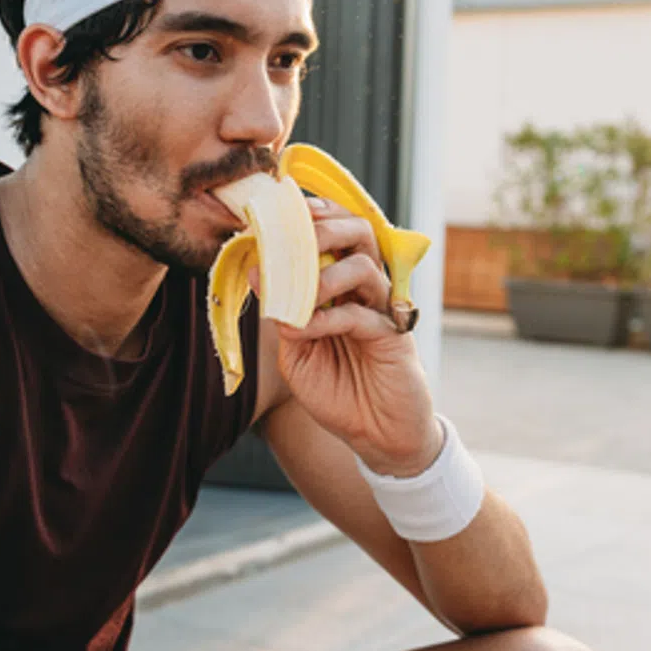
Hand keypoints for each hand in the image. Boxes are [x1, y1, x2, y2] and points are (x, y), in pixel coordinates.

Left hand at [270, 198, 442, 476]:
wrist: (376, 436)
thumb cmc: (339, 391)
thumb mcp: (296, 353)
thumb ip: (281, 315)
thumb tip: (256, 272)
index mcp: (344, 285)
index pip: (336, 232)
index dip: (313, 216)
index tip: (282, 213)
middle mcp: (367, 289)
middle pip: (359, 232)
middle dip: (324, 228)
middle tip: (293, 242)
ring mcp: (383, 310)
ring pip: (363, 265)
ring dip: (324, 274)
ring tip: (297, 297)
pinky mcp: (393, 337)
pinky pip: (360, 314)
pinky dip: (325, 318)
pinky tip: (302, 330)